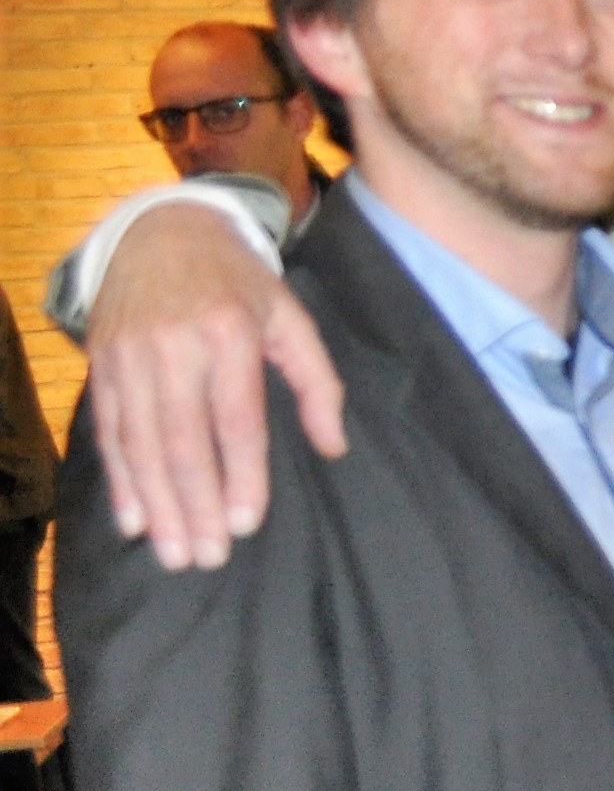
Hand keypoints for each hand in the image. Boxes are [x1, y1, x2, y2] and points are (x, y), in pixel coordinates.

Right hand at [87, 205, 346, 568]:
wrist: (162, 231)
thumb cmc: (239, 284)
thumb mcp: (292, 318)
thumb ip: (318, 383)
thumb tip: (334, 447)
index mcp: (229, 334)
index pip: (234, 422)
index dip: (239, 478)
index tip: (245, 525)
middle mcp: (173, 347)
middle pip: (182, 443)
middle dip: (195, 507)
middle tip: (207, 559)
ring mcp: (130, 356)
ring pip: (141, 445)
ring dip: (158, 505)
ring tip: (175, 553)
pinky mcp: (102, 364)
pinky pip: (109, 432)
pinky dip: (121, 480)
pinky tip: (136, 519)